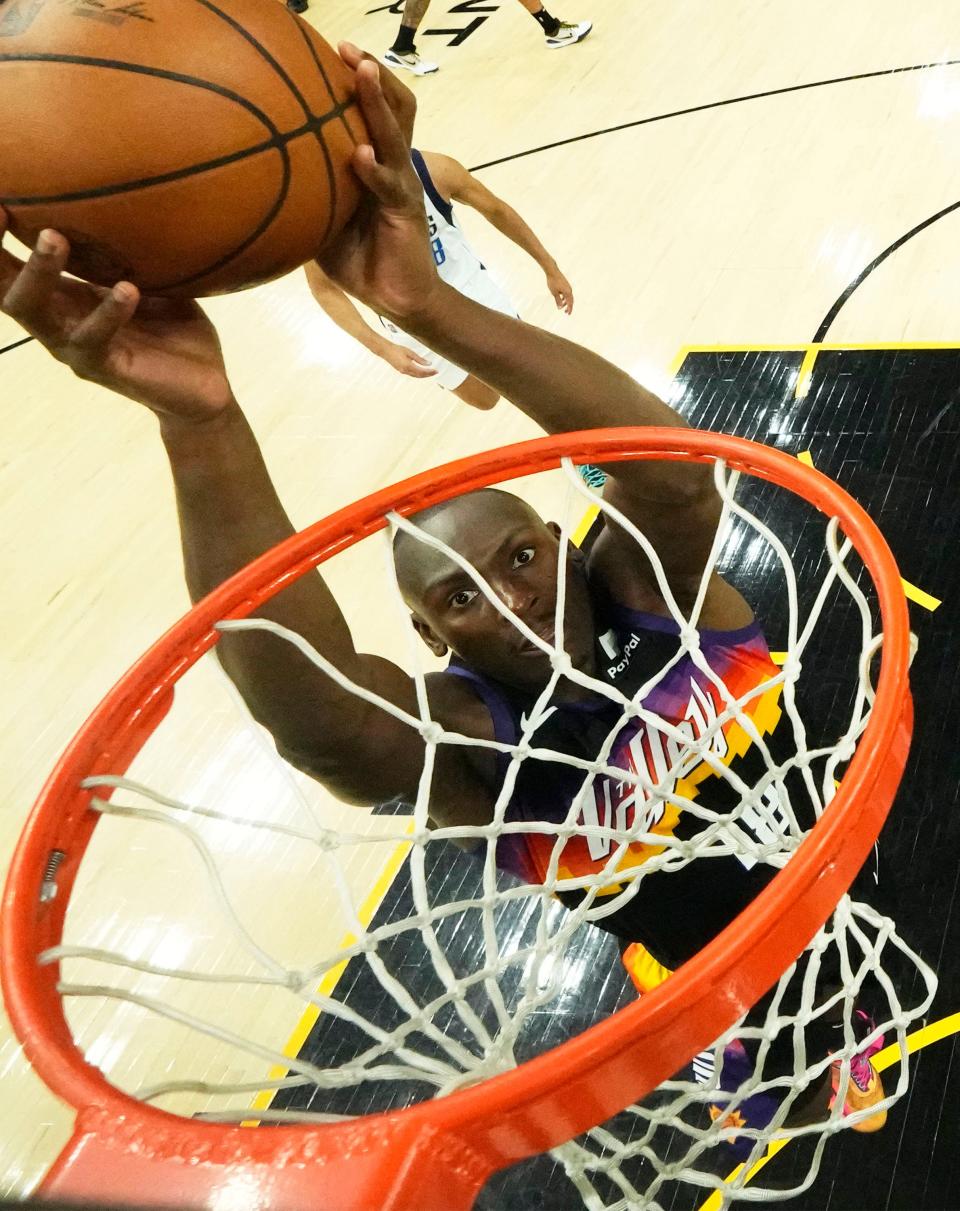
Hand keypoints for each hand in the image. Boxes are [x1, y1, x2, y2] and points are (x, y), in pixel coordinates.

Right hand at [0, 214, 232, 422]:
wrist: (201, 390)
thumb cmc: (171, 329)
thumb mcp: (148, 277)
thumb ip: (127, 244)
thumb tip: (130, 183)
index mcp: (62, 297)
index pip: (8, 265)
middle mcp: (57, 322)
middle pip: (2, 287)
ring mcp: (76, 348)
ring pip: (36, 313)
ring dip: (40, 273)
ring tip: (53, 237)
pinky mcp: (106, 369)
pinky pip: (95, 339)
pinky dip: (108, 312)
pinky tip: (126, 288)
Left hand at [318, 46, 441, 322]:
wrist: (394, 297)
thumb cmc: (357, 258)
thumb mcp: (322, 219)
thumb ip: (305, 192)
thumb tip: (258, 176)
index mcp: (375, 162)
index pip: (373, 109)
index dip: (358, 77)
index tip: (332, 49)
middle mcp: (392, 164)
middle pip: (394, 105)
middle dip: (373, 72)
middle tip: (349, 48)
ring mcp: (402, 184)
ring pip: (395, 133)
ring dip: (379, 102)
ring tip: (364, 72)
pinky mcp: (407, 211)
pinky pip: (390, 185)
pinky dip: (376, 170)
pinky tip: (362, 156)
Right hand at [381, 344, 437, 377]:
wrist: (386, 351)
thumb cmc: (397, 349)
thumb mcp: (410, 352)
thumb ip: (419, 359)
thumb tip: (429, 363)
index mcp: (408, 366)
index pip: (422, 371)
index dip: (430, 372)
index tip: (436, 371)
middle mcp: (405, 371)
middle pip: (420, 375)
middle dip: (428, 374)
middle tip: (435, 372)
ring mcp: (403, 372)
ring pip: (416, 376)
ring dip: (424, 375)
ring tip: (430, 372)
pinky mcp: (401, 371)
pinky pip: (412, 374)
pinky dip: (418, 374)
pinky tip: (421, 372)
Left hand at [546, 267, 573, 314]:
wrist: (553, 271)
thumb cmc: (553, 282)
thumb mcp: (554, 293)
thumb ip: (558, 301)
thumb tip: (560, 308)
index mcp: (568, 292)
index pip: (570, 303)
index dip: (569, 309)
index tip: (568, 314)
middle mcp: (569, 289)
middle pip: (571, 300)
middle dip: (569, 307)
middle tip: (566, 313)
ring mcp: (568, 286)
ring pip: (569, 296)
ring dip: (566, 302)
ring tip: (562, 306)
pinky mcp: (566, 284)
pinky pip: (567, 293)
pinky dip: (565, 297)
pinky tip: (561, 298)